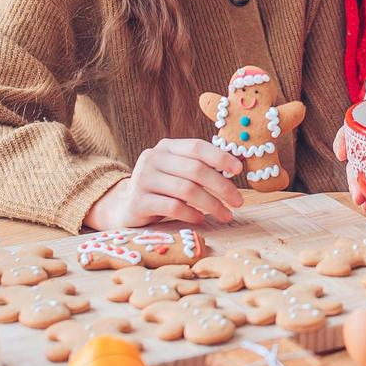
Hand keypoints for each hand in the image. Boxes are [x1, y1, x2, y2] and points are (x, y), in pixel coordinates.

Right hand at [85, 138, 244, 228]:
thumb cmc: (162, 189)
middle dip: (222, 186)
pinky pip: (172, 207)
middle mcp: (153, 159)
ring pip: (186, 190)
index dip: (220, 157)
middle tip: (238, 201)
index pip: (196, 147)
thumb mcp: (178, 172)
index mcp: (166, 147)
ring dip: (211, 204)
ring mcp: (143, 179)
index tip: (239, 170)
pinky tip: (201, 219)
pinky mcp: (138, 202)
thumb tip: (238, 165)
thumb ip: (201, 166)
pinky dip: (191, 213)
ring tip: (226, 215)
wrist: (126, 207)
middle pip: (195, 170)